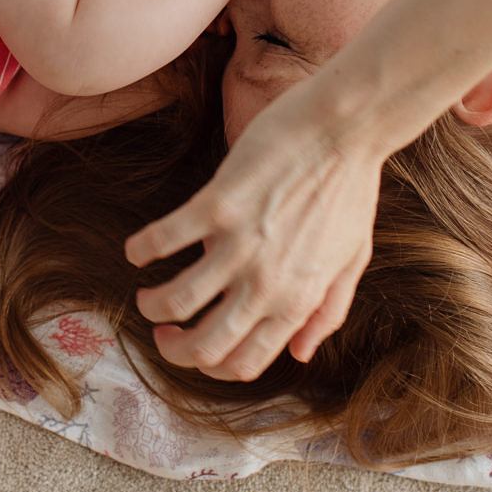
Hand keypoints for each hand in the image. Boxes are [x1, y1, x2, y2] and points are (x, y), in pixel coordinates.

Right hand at [123, 95, 382, 379]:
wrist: (346, 127)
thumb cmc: (352, 189)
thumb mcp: (353, 260)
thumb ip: (327, 313)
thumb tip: (299, 355)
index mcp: (298, 302)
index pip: (243, 363)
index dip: (209, 365)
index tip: (195, 341)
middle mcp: (268, 284)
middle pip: (203, 346)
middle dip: (172, 348)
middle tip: (163, 327)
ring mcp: (241, 245)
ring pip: (175, 300)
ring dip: (150, 304)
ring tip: (147, 292)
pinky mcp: (218, 205)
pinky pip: (162, 241)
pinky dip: (139, 251)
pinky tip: (138, 249)